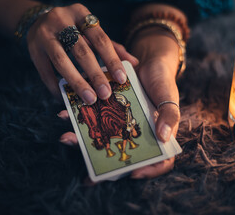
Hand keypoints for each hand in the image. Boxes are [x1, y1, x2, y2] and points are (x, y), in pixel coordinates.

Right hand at [26, 3, 136, 101]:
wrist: (38, 20)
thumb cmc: (73, 29)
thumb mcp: (91, 31)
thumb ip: (112, 46)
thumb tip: (134, 63)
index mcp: (80, 13)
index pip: (100, 38)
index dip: (111, 59)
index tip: (121, 79)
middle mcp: (61, 19)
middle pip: (81, 50)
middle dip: (95, 74)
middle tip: (105, 94)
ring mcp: (44, 34)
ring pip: (61, 61)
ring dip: (76, 82)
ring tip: (89, 99)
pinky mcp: (32, 48)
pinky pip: (45, 71)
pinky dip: (55, 86)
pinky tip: (65, 98)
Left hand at [58, 28, 180, 179]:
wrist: (148, 61)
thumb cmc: (163, 81)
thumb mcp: (169, 97)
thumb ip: (169, 115)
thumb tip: (163, 137)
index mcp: (155, 135)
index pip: (158, 161)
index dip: (148, 171)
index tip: (132, 173)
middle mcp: (134, 133)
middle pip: (121, 154)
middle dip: (103, 163)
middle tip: (87, 174)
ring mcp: (118, 123)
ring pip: (101, 138)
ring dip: (82, 140)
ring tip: (66, 138)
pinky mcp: (105, 110)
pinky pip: (92, 117)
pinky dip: (78, 116)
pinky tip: (65, 113)